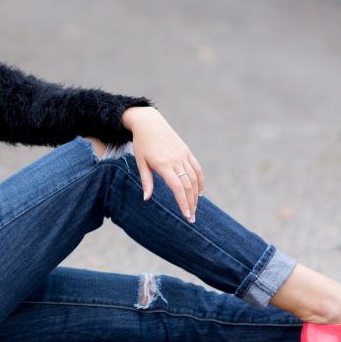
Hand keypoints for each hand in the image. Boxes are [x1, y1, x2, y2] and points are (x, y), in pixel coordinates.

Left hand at [122, 107, 203, 221]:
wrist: (149, 122)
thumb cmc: (142, 143)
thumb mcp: (140, 162)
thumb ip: (146, 181)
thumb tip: (146, 199)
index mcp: (163, 164)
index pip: (177, 188)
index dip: (183, 202)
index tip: (186, 215)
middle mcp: (176, 160)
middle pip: (188, 185)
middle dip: (191, 203)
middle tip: (191, 218)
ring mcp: (183, 155)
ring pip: (194, 178)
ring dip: (196, 195)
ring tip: (194, 208)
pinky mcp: (186, 151)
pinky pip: (197, 168)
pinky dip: (200, 181)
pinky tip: (199, 192)